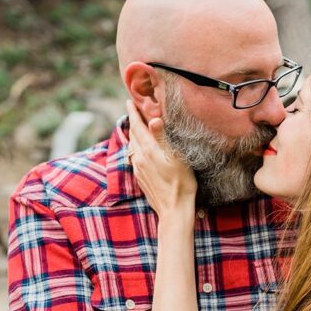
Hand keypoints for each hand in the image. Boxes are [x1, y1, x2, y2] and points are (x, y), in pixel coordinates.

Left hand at [127, 100, 196, 216]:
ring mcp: (138, 169)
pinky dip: (136, 147)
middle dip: (133, 121)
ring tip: (137, 127)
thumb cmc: (181, 183)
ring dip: (134, 135)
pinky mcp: (140, 178)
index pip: (138, 126)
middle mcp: (139, 159)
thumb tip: (154, 119)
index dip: (134, 112)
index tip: (130, 101)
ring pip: (133, 146)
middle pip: (133, 135)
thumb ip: (162, 137)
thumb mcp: (176, 157)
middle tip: (133, 109)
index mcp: (148, 150)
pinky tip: (141, 149)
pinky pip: (135, 157)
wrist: (174, 209)